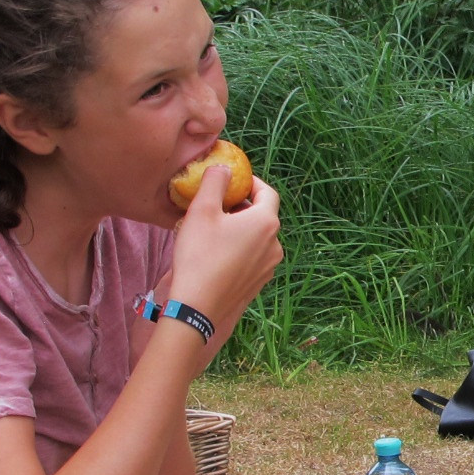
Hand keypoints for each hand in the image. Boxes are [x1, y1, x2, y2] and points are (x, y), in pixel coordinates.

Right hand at [163, 169, 282, 342]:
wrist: (197, 306)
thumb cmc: (199, 255)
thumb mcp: (202, 210)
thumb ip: (215, 182)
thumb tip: (224, 167)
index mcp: (266, 222)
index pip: (268, 192)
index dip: (252, 183)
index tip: (234, 182)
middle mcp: (275, 244)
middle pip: (262, 215)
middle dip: (242, 207)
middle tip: (217, 205)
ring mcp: (269, 266)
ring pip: (257, 238)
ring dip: (240, 229)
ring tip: (213, 229)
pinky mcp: (258, 283)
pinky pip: (252, 257)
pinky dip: (239, 248)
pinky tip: (216, 253)